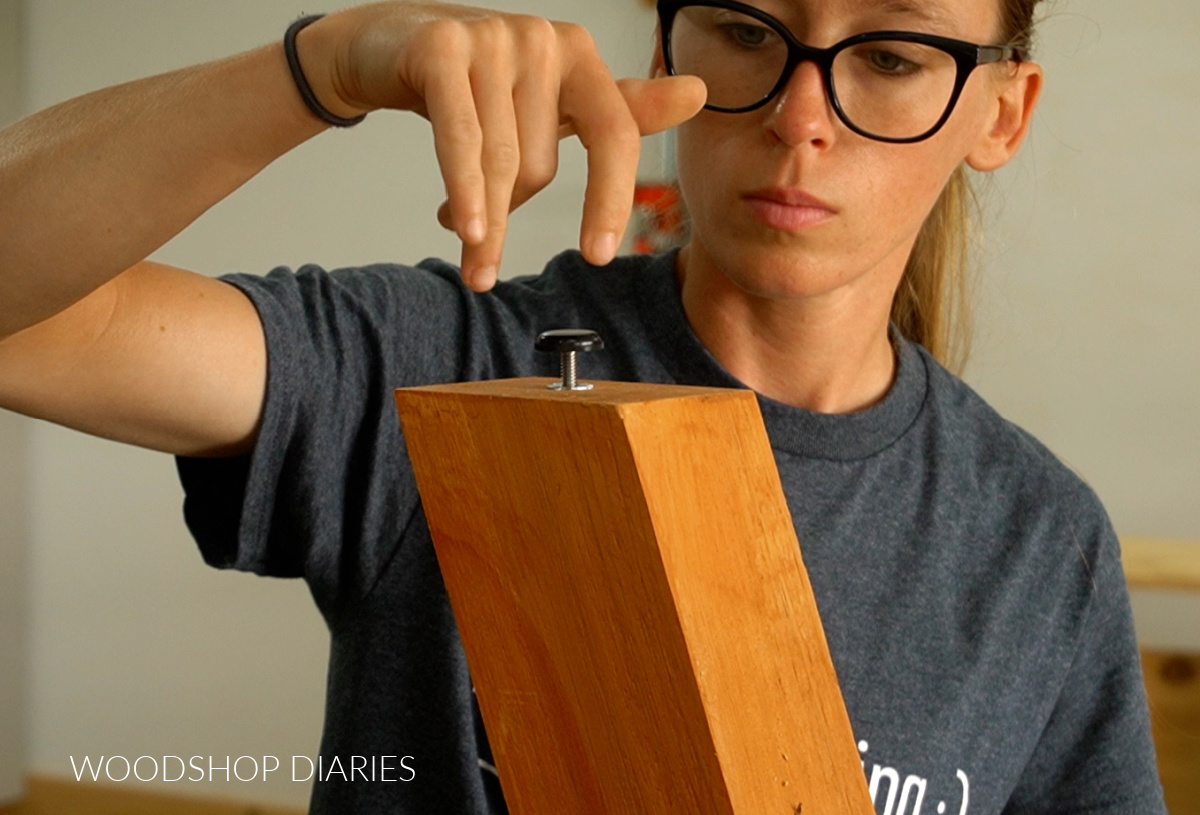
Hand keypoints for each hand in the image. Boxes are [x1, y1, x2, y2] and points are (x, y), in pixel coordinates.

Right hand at [298, 2, 706, 289]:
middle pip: (540, 164)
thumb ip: (621, 107)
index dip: (609, 199)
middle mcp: (544, 39)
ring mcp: (492, 38)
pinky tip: (460, 230)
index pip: (614, 135)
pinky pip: (461, 139)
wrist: (388, 46)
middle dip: (510, 213)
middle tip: (483, 240)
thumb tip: (697, 93)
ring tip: (466, 244)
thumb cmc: (480, 83)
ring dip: (480, 219)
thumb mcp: (553, 101)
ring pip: (499, 161)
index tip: (597, 256)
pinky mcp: (441, 48)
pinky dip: (463, 190)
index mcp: (580, 54)